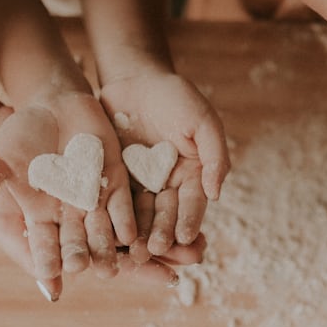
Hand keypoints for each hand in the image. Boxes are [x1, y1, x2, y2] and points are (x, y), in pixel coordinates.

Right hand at [0, 92, 136, 285]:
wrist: (46, 106)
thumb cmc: (15, 138)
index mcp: (41, 216)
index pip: (44, 244)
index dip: (46, 258)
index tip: (50, 272)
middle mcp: (69, 213)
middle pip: (76, 241)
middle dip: (80, 256)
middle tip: (84, 271)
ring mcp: (93, 197)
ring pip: (101, 228)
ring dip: (105, 247)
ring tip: (112, 268)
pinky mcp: (114, 178)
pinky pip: (121, 203)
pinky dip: (124, 219)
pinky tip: (130, 236)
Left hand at [100, 70, 228, 259]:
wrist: (134, 77)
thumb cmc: (174, 96)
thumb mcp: (202, 121)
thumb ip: (215, 155)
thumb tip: (216, 194)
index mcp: (193, 175)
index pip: (192, 203)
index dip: (189, 221)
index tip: (184, 239)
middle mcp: (168, 184)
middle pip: (166, 214)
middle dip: (161, 233)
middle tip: (154, 249)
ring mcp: (141, 183)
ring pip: (140, 214)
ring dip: (138, 233)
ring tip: (133, 249)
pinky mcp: (115, 178)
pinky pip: (115, 200)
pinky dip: (113, 217)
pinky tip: (109, 230)